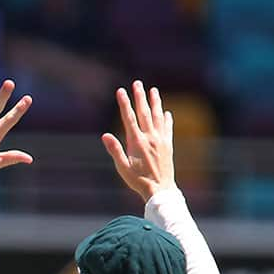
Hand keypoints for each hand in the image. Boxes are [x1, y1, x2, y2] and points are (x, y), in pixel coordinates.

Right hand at [101, 80, 175, 201]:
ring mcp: (161, 141)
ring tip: (153, 91)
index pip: (129, 118)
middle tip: (137, 83)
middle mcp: (150, 138)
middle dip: (140, 97)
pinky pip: (168, 128)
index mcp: (137, 142)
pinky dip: (167, 119)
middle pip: (144, 113)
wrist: (160, 190)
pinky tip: (167, 112)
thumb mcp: (122, 167)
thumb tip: (105, 135)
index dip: (124, 103)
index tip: (121, 91)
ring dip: (155, 103)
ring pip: (157, 117)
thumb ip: (115, 150)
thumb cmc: (138, 180)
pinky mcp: (168, 146)